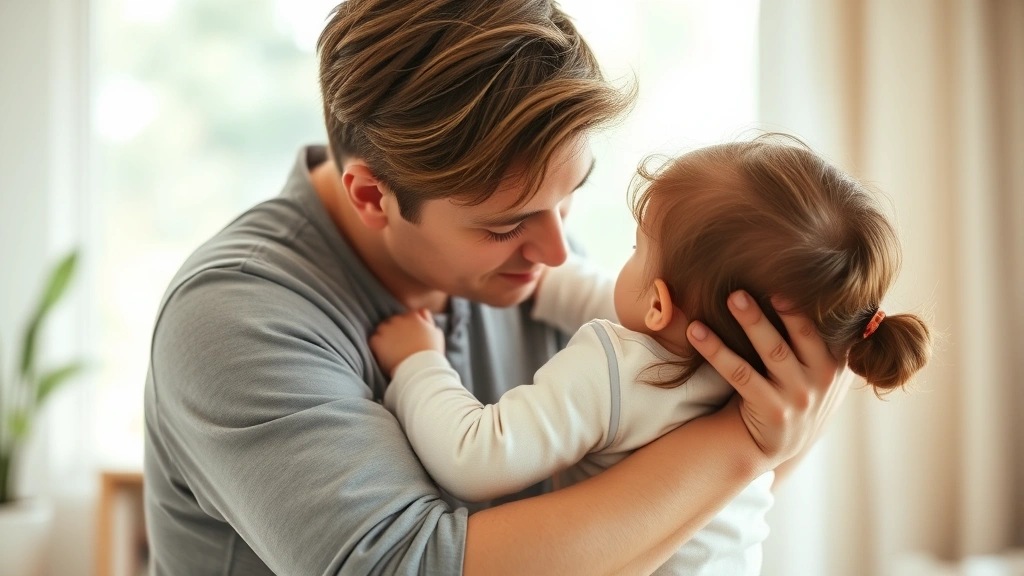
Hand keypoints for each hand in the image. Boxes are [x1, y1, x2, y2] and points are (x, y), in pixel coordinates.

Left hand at [370, 309, 444, 377]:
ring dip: (385, 338)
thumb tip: (422, 312)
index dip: (407, 328)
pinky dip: (377, 347)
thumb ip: (428, 320)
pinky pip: (374, 341)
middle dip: (395, 332)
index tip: (409, 338)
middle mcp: (399, 319)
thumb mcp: (436, 334)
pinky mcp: (377, 341)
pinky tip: (385, 356)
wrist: (421, 369)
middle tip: (400, 346)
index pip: (406, 317)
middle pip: (392, 322)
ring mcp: (387, 330)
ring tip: (392, 352)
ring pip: (381, 330)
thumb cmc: (431, 354)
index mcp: (413, 316)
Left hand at [686, 291, 846, 467]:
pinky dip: (716, 350)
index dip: (808, 303)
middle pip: (800, 335)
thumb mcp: (813, 368)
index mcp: (835, 361)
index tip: (791, 275)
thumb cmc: (789, 391)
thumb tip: (803, 281)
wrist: (774, 443)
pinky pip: (740, 374)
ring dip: (750, 322)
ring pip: (772, 352)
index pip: (824, 326)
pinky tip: (696, 331)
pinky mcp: (772, 411)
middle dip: (779, 308)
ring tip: (729, 297)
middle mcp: (822, 379)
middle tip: (753, 282)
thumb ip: (813, 337)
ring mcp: (798, 396)